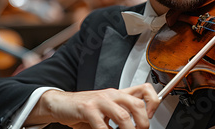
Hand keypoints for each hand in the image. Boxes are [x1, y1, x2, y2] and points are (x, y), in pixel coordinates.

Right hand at [25, 83, 159, 128]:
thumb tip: (138, 126)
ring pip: (123, 117)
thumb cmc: (85, 109)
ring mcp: (100, 101)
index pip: (145, 89)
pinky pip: (102, 126)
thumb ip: (122, 115)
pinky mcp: (87, 108)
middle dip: (143, 124)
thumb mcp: (107, 110)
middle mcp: (112, 94)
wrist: (61, 104)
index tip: (150, 117)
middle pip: (137, 105)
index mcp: (119, 94)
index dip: (153, 102)